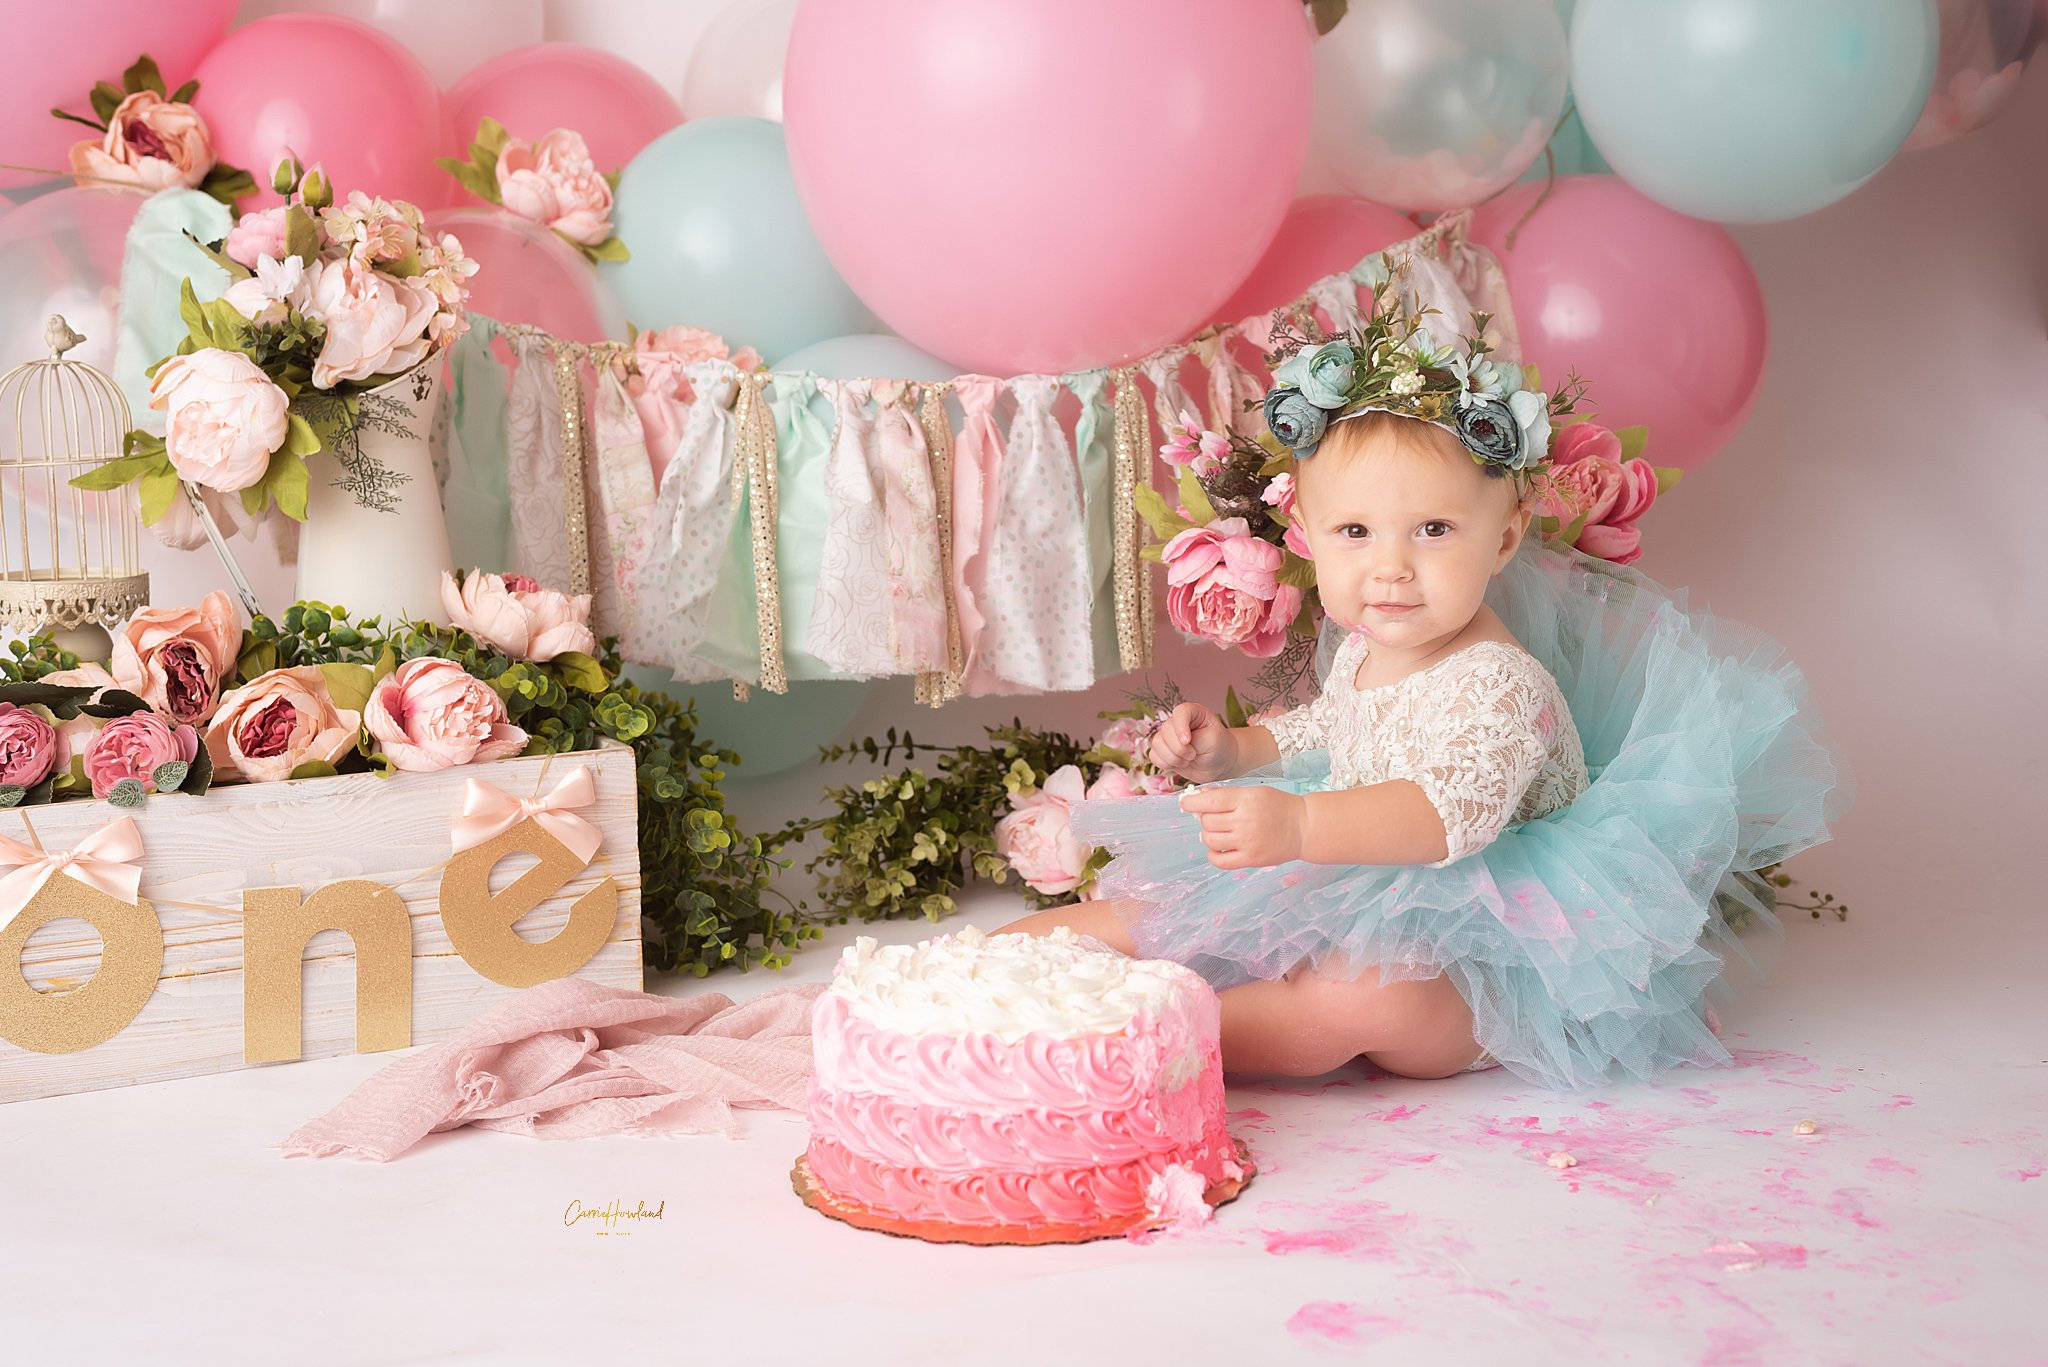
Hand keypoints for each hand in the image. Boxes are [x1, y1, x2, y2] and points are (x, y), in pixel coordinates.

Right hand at [1147, 702, 1238, 783]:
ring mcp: (1169, 736)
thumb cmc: (1219, 747)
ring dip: (1173, 758)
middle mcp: (1178, 722)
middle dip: (1179, 748)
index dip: (1180, 727)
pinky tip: (1179, 764)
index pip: (1180, 712)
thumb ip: (1195, 739)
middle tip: (1194, 755)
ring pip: (1157, 744)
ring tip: (1188, 760)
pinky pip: (1154, 756)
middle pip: (1166, 730)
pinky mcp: (1163, 750)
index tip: (1187, 741)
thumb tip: (1178, 744)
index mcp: (1193, 713)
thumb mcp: (1213, 740)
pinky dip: (1166, 764)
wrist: (1219, 764)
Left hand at [1179, 785, 1304, 868]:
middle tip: (1212, 817)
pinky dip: (1213, 855)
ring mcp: (1247, 842)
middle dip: (1204, 818)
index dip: (1191, 802)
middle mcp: (1244, 821)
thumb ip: (1227, 795)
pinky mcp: (1251, 859)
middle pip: (1207, 821)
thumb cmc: (1278, 806)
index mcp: (1245, 800)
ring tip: (1217, 832)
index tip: (1185, 804)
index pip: (1209, 801)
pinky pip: (1220, 861)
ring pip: (1210, 840)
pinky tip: (1217, 848)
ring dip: (1208, 835)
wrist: (1304, 827)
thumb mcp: (1253, 792)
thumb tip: (1199, 797)